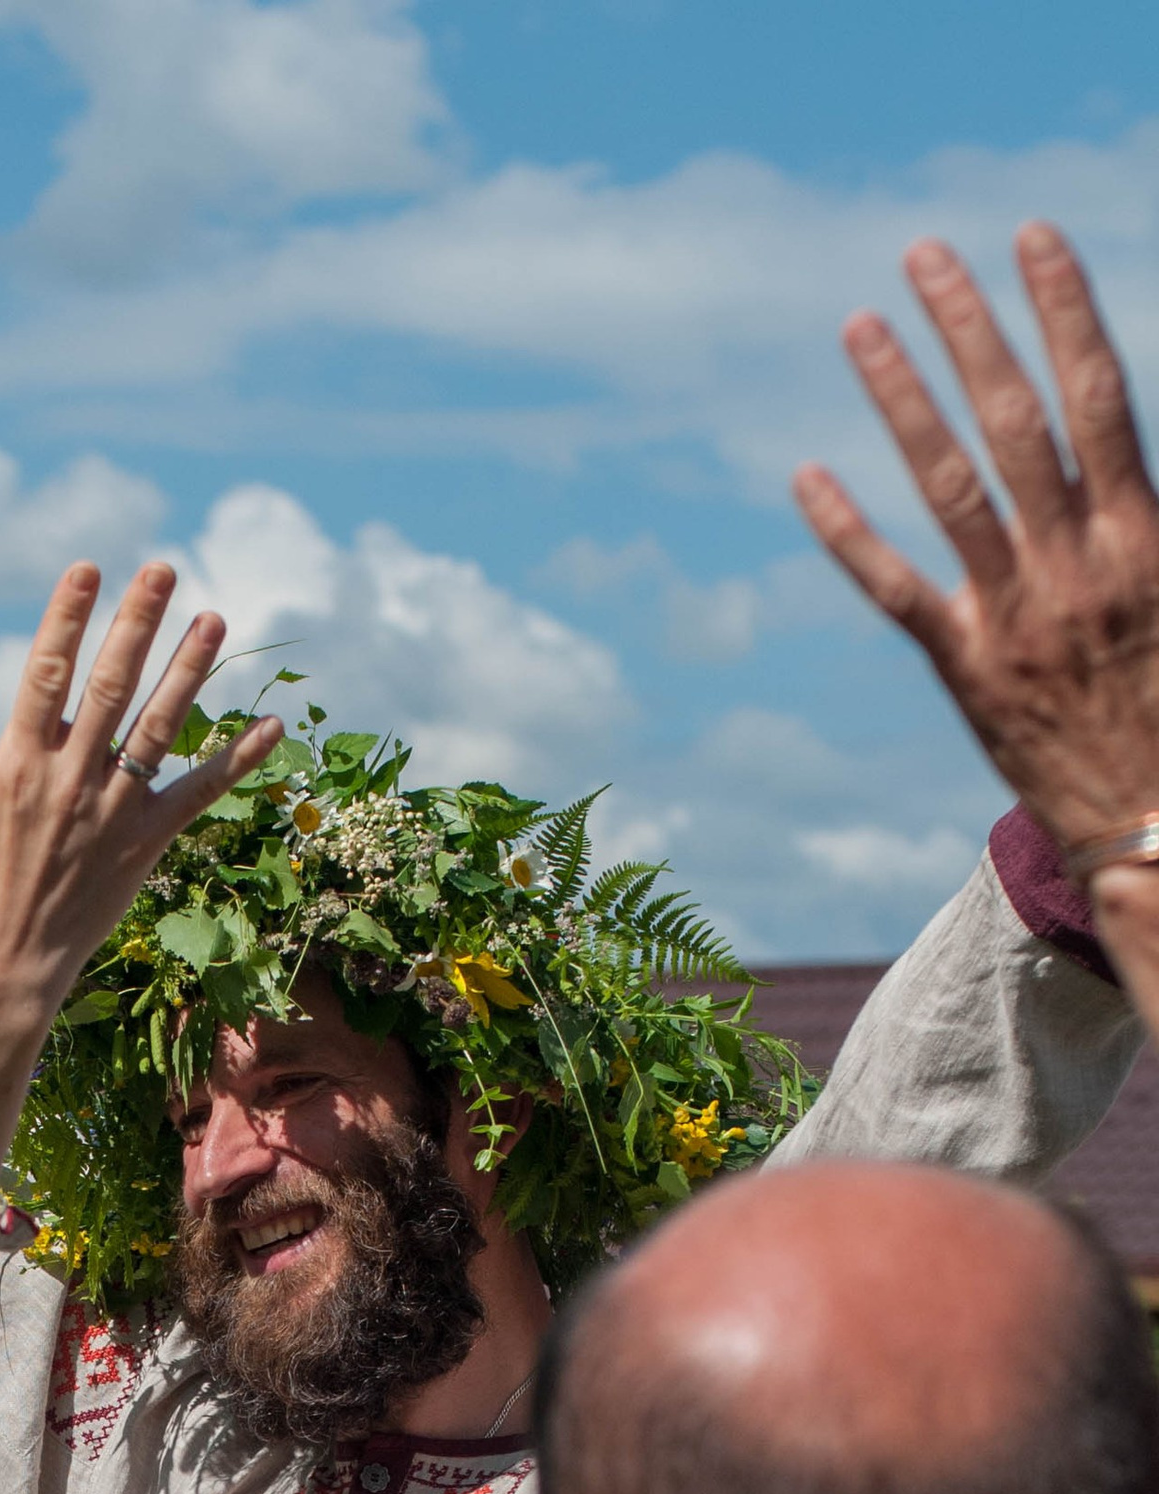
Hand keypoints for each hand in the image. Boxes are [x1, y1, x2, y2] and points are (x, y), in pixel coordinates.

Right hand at [0, 563, 278, 1187]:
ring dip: (189, 671)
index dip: (67, 620)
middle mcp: (71, 781)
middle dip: (136, 624)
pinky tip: (272, 727)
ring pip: (157, 728)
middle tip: (162, 570)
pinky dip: (235, 762)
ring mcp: (112, 812)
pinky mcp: (144, 844)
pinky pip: (197, 795)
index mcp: (19, 766)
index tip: (87, 570)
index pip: (45, 676)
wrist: (8, 968)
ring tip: (214, 620)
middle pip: (110, 687)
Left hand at [795, 228, 1158, 867]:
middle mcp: (1079, 563)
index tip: (1030, 234)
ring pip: (950, 486)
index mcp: (1145, 533)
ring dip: (902, 398)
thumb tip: (1128, 429)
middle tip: (924, 251)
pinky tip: (808, 474)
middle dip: (971, 327)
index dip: (1064, 306)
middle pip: (1018, 418)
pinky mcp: (966, 668)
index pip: (1101, 392)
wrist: (1151, 820)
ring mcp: (1017, 615)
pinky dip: (849, 533)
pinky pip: (897, 591)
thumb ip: (1148, 506)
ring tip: (861, 324)